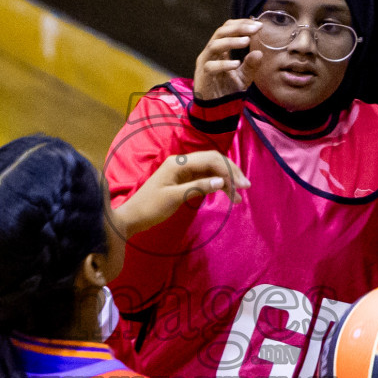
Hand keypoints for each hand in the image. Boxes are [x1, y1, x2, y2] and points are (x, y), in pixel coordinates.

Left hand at [112, 151, 248, 239]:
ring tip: (237, 198)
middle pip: (213, 162)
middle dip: (231, 173)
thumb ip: (198, 187)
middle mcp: (182, 163)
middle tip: (244, 189)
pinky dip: (216, 185)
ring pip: (210, 171)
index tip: (242, 186)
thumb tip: (221, 181)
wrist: (133, 217)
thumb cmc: (150, 207)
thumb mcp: (175, 198)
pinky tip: (225, 193)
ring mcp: (183, 171)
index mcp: (179, 163)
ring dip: (225, 181)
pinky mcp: (183, 181)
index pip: (210, 160)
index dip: (229, 171)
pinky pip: (204, 178)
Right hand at [194, 19, 262, 99]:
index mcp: (219, 49)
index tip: (258, 25)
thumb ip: (251, 65)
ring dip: (231, 41)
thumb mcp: (244, 76)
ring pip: (214, 45)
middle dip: (238, 28)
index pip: (227, 28)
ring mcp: (205, 63)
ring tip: (247, 41)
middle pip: (220, 32)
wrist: (216, 110)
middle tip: (255, 28)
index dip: (241, 24)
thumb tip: (260, 52)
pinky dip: (224, 64)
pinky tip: (237, 64)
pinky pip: (211, 66)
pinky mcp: (203, 76)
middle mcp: (210, 53)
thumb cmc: (227, 90)